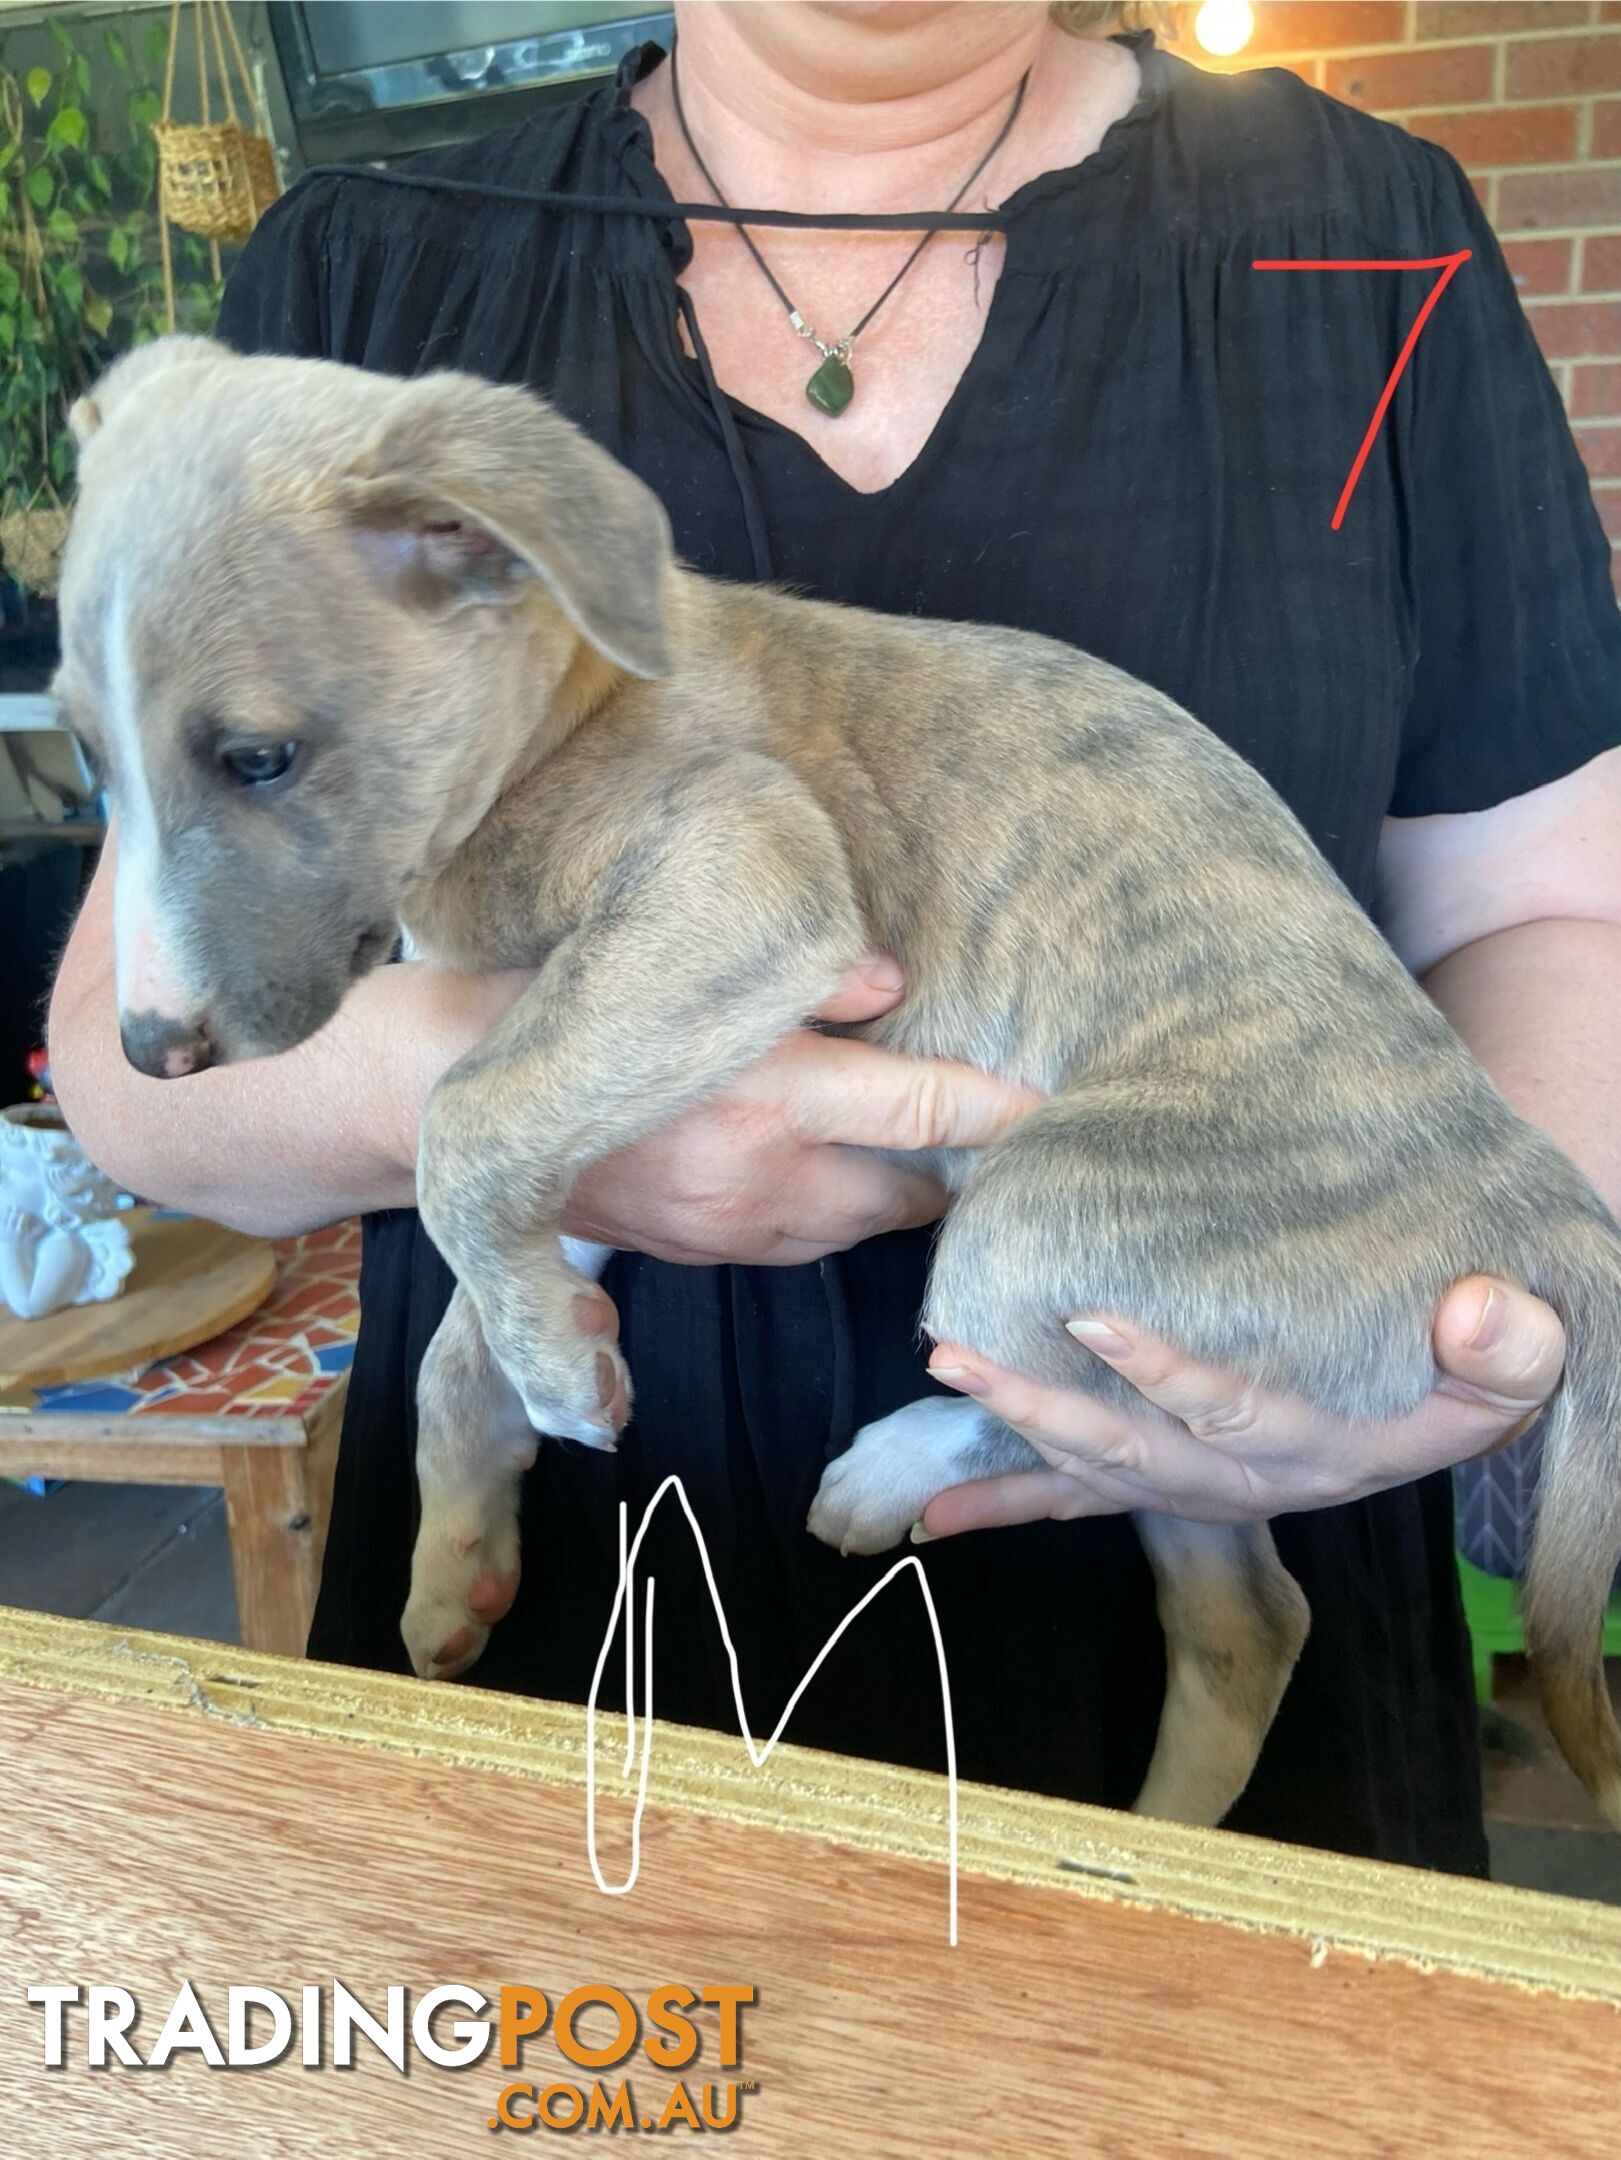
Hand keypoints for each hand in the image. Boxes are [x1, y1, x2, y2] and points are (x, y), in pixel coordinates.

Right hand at [563, 957, 1042, 1265]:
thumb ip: (804, 978)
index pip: (925, 1110)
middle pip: (908, 1196)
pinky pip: (797, 1247)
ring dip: (887, 1197)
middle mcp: (762, 1175)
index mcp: (771, 1093)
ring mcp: (729, 1227)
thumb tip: (892, 983)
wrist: (450, 1095)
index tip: (1056, 1108)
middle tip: (977, 1132)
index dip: (1001, 1111)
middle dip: (948, 1170)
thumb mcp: (677, 963)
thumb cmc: (566, 1002)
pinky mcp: (698, 1254)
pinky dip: (828, 1218)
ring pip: (856, 1231)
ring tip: (906, 1150)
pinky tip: (823, 1175)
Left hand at [921, 1276, 1566, 1533]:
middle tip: (962, 1352)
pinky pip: (1075, 1506)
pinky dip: (1005, 1504)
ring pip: (1092, 1467)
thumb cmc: (1456, 1385)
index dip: (1164, 1371)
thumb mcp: (1506, 1374)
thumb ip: (1508, 1351)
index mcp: (1316, 1447)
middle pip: (1131, 1447)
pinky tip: (936, 1516)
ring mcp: (1193, 1489)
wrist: (1426, 1421)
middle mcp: (1242, 1481)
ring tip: (944, 1372)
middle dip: (1041, 1402)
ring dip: (1011, 1425)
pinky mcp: (1162, 1490)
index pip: (1231, 1412)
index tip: (1092, 1315)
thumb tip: (1485, 1307)